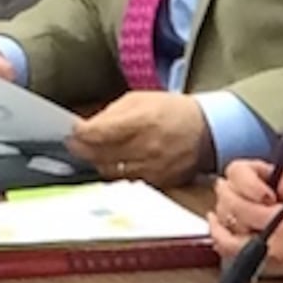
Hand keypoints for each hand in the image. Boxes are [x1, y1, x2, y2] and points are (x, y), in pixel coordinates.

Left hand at [67, 92, 212, 185]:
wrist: (208, 130)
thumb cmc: (173, 111)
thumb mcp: (142, 100)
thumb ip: (112, 113)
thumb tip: (84, 127)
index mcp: (143, 120)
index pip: (98, 132)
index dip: (80, 133)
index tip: (73, 132)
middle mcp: (147, 146)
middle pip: (99, 154)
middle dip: (82, 149)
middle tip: (76, 144)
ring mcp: (153, 167)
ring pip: (109, 171)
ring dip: (99, 161)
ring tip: (98, 152)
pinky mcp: (159, 182)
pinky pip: (126, 181)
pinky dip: (117, 172)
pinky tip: (117, 162)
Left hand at [208, 140, 282, 280]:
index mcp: (280, 221)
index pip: (238, 201)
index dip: (241, 184)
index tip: (257, 176)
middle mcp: (272, 244)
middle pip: (226, 224)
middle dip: (226, 201)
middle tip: (230, 188)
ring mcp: (276, 260)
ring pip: (229, 249)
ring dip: (221, 229)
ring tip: (222, 215)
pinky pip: (245, 263)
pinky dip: (235, 248)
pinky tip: (242, 235)